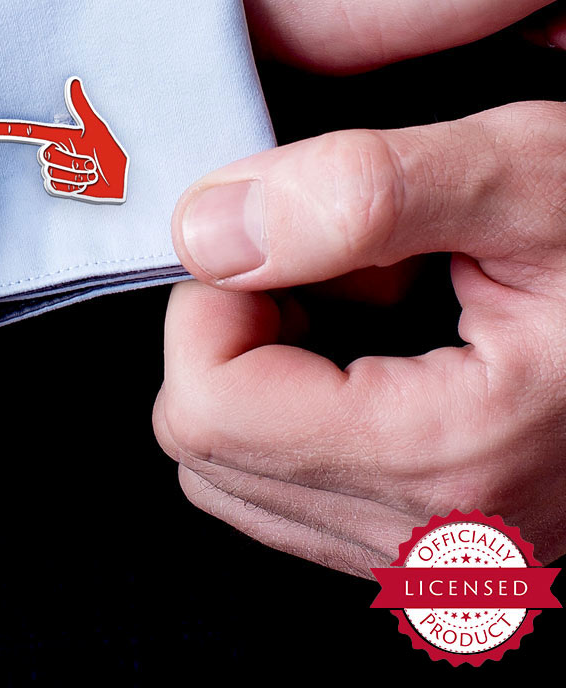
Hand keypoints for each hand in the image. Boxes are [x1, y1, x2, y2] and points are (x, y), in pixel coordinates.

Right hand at [0, 76, 128, 202]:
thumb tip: (74, 82)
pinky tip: (86, 183)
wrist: (119, 179)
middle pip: (45, 156)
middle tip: (88, 158)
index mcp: (58, 136)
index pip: (27, 132)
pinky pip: (56, 187)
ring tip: (90, 170)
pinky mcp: (60, 189)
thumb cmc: (110, 152)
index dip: (5, 130)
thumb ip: (81, 107)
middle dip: (71, 159)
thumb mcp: (96, 128)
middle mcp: (54, 153)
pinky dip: (74, 186)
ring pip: (52, 172)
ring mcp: (56, 172)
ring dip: (77, 173)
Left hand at [154, 101, 565, 575]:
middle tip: (327, 267)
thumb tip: (206, 234)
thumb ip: (358, 194)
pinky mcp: (419, 539)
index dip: (211, 302)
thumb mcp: (524, 176)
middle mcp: (430, 537)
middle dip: (235, 332)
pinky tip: (364, 349)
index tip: (274, 241)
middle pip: (203, 444)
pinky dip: (288, 408)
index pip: (205, 407)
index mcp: (448, 458)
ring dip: (260, 369)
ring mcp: (422, 551)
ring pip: (231, 471)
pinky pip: (280, 486)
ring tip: (359, 304)